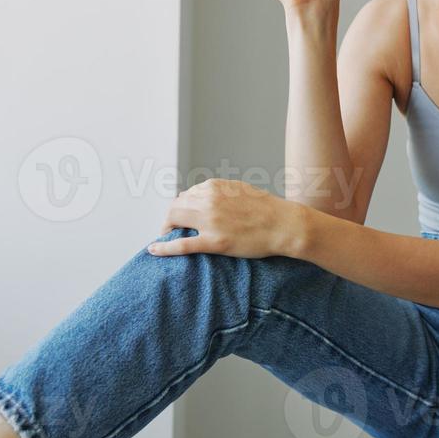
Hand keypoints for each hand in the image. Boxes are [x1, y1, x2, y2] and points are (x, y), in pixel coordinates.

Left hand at [148, 178, 301, 258]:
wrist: (285, 225)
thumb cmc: (267, 210)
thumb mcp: (240, 191)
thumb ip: (220, 192)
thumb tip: (202, 196)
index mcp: (214, 187)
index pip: (187, 195)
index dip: (183, 207)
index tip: (183, 217)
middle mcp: (209, 200)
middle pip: (176, 207)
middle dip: (171, 218)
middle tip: (171, 229)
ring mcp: (211, 221)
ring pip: (175, 221)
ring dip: (167, 229)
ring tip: (166, 237)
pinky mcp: (215, 242)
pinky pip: (182, 245)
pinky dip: (164, 247)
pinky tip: (153, 250)